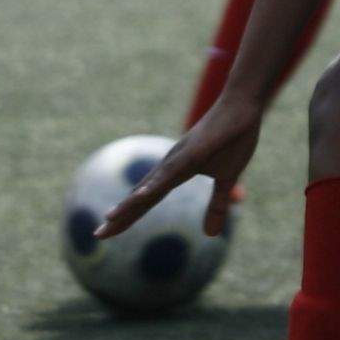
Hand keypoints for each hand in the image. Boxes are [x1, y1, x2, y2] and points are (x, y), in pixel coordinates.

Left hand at [97, 96, 263, 241]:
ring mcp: (181, 158)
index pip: (146, 201)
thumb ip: (216, 207)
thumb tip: (210, 235)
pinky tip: (143, 195)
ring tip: (110, 220)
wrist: (242, 104)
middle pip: (140, 197)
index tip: (106, 232)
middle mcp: (170, 166)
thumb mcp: (227, 181)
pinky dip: (156, 184)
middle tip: (97, 235)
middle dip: (120, 217)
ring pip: (150, 186)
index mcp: (175, 173)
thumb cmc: (232, 138)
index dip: (127, 217)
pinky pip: (172, 171)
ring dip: (130, 204)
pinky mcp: (194, 151)